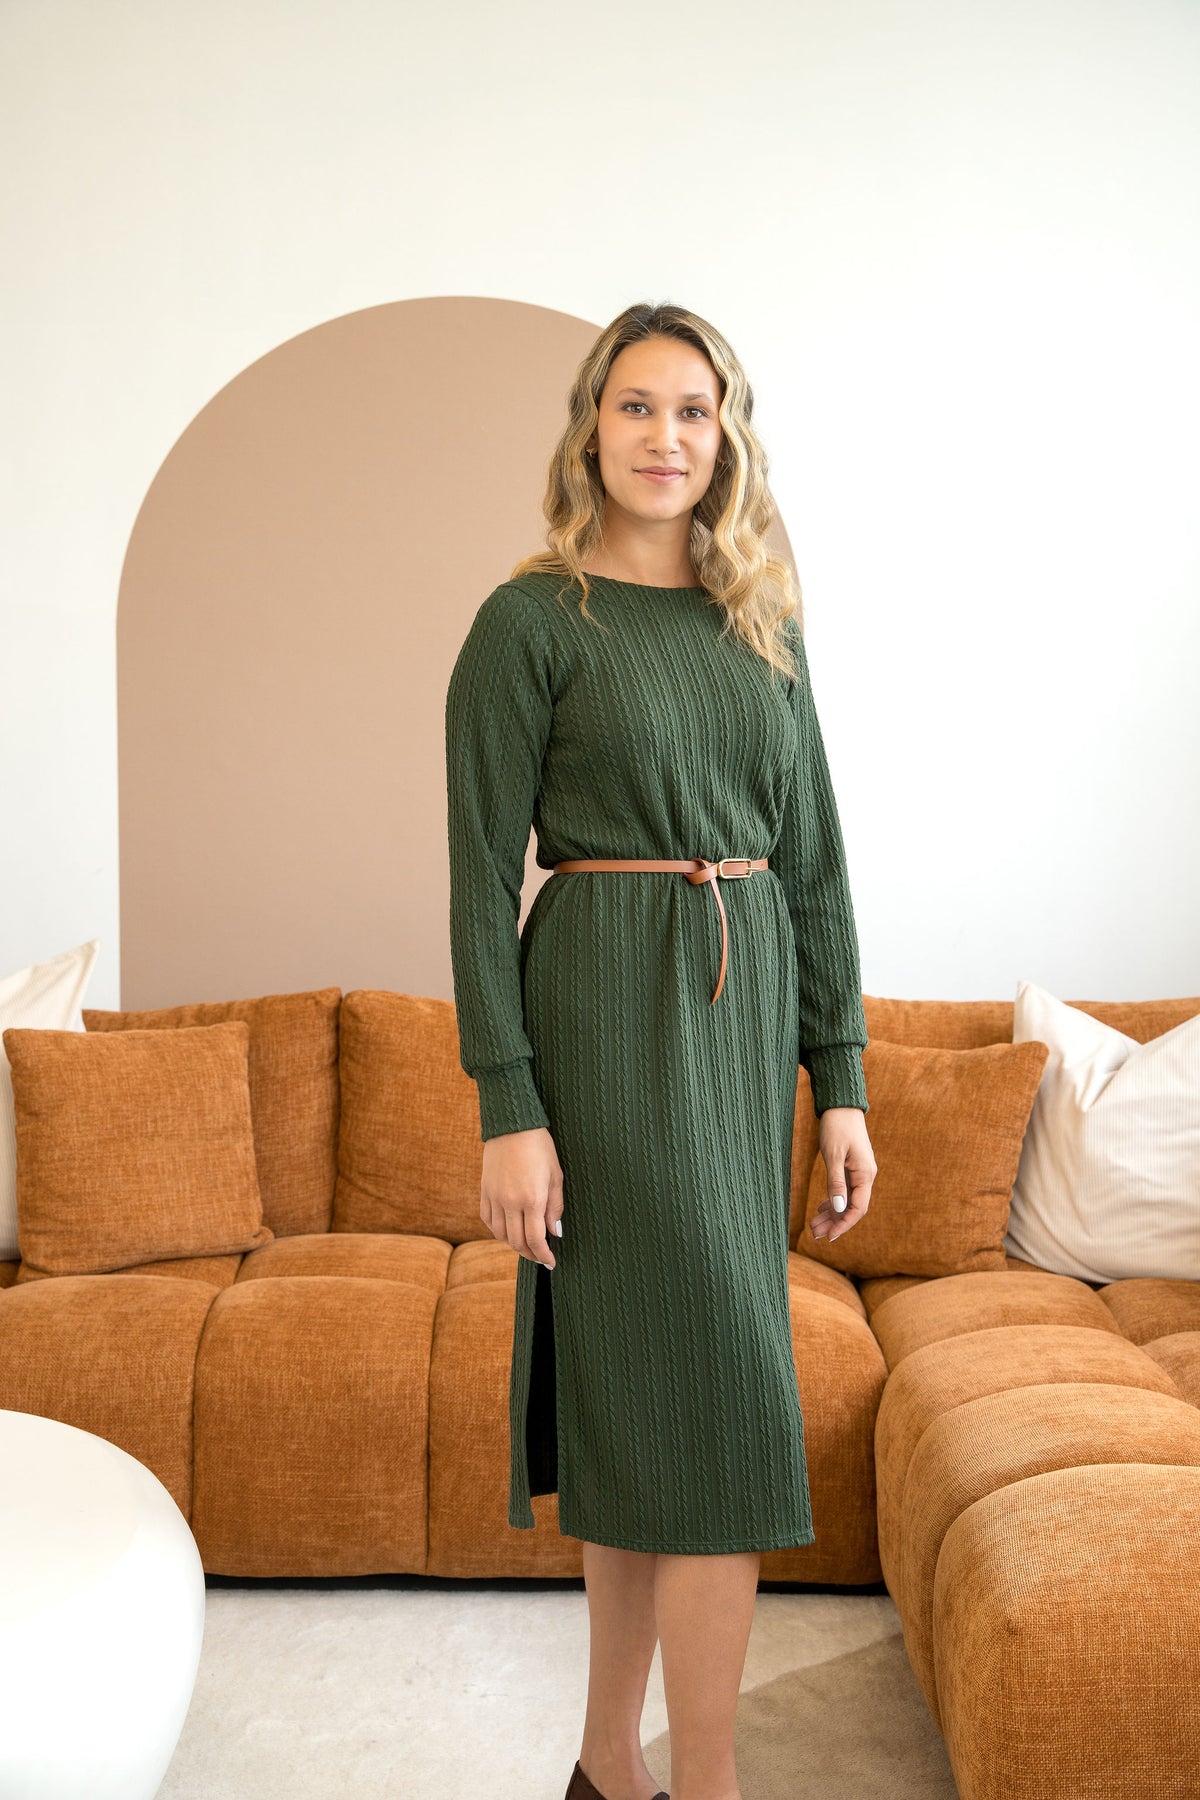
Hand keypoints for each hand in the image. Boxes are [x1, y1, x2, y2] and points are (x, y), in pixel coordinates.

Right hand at [481, 1126, 564, 1269]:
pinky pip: (488, 1220)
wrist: (512, 1124)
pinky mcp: (484, 1191)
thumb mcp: (555, 1175)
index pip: (535, 1239)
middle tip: (541, 1257)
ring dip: (514, 1245)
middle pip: (517, 1241)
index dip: (544, 1255)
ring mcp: (494, 1197)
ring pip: (501, 1234)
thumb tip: (555, 1232)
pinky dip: (498, 1231)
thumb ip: (555, 1206)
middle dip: (530, 1254)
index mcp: (532, 1198)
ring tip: (526, 1246)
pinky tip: (508, 1230)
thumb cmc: (540, 1147)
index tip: (551, 1262)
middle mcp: (510, 1201)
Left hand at [809, 1107, 875, 1244]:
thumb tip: (837, 1208)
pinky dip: (833, 1201)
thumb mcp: (833, 1155)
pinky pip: (844, 1191)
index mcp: (865, 1174)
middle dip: (835, 1223)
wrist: (841, 1105)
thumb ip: (835, 1182)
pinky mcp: (851, 1168)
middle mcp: (865, 1176)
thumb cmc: (837, 1126)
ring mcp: (859, 1172)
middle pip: (852, 1208)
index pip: (858, 1208)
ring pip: (847, 1201)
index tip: (829, 1237)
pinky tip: (821, 1210)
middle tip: (815, 1234)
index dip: (844, 1224)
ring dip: (832, 1214)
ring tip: (814, 1226)